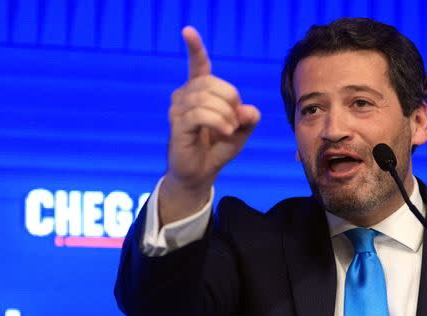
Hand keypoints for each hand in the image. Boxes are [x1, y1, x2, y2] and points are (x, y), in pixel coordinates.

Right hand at [159, 26, 260, 224]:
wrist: (200, 174)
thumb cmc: (217, 149)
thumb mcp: (240, 131)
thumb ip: (248, 118)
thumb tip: (248, 109)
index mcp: (199, 92)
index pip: (197, 65)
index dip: (194, 48)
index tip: (187, 31)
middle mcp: (184, 96)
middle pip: (212, 83)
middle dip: (231, 100)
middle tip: (236, 120)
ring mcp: (178, 110)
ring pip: (207, 98)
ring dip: (225, 114)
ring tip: (229, 130)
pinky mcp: (177, 125)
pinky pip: (200, 114)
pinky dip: (218, 121)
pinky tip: (225, 131)